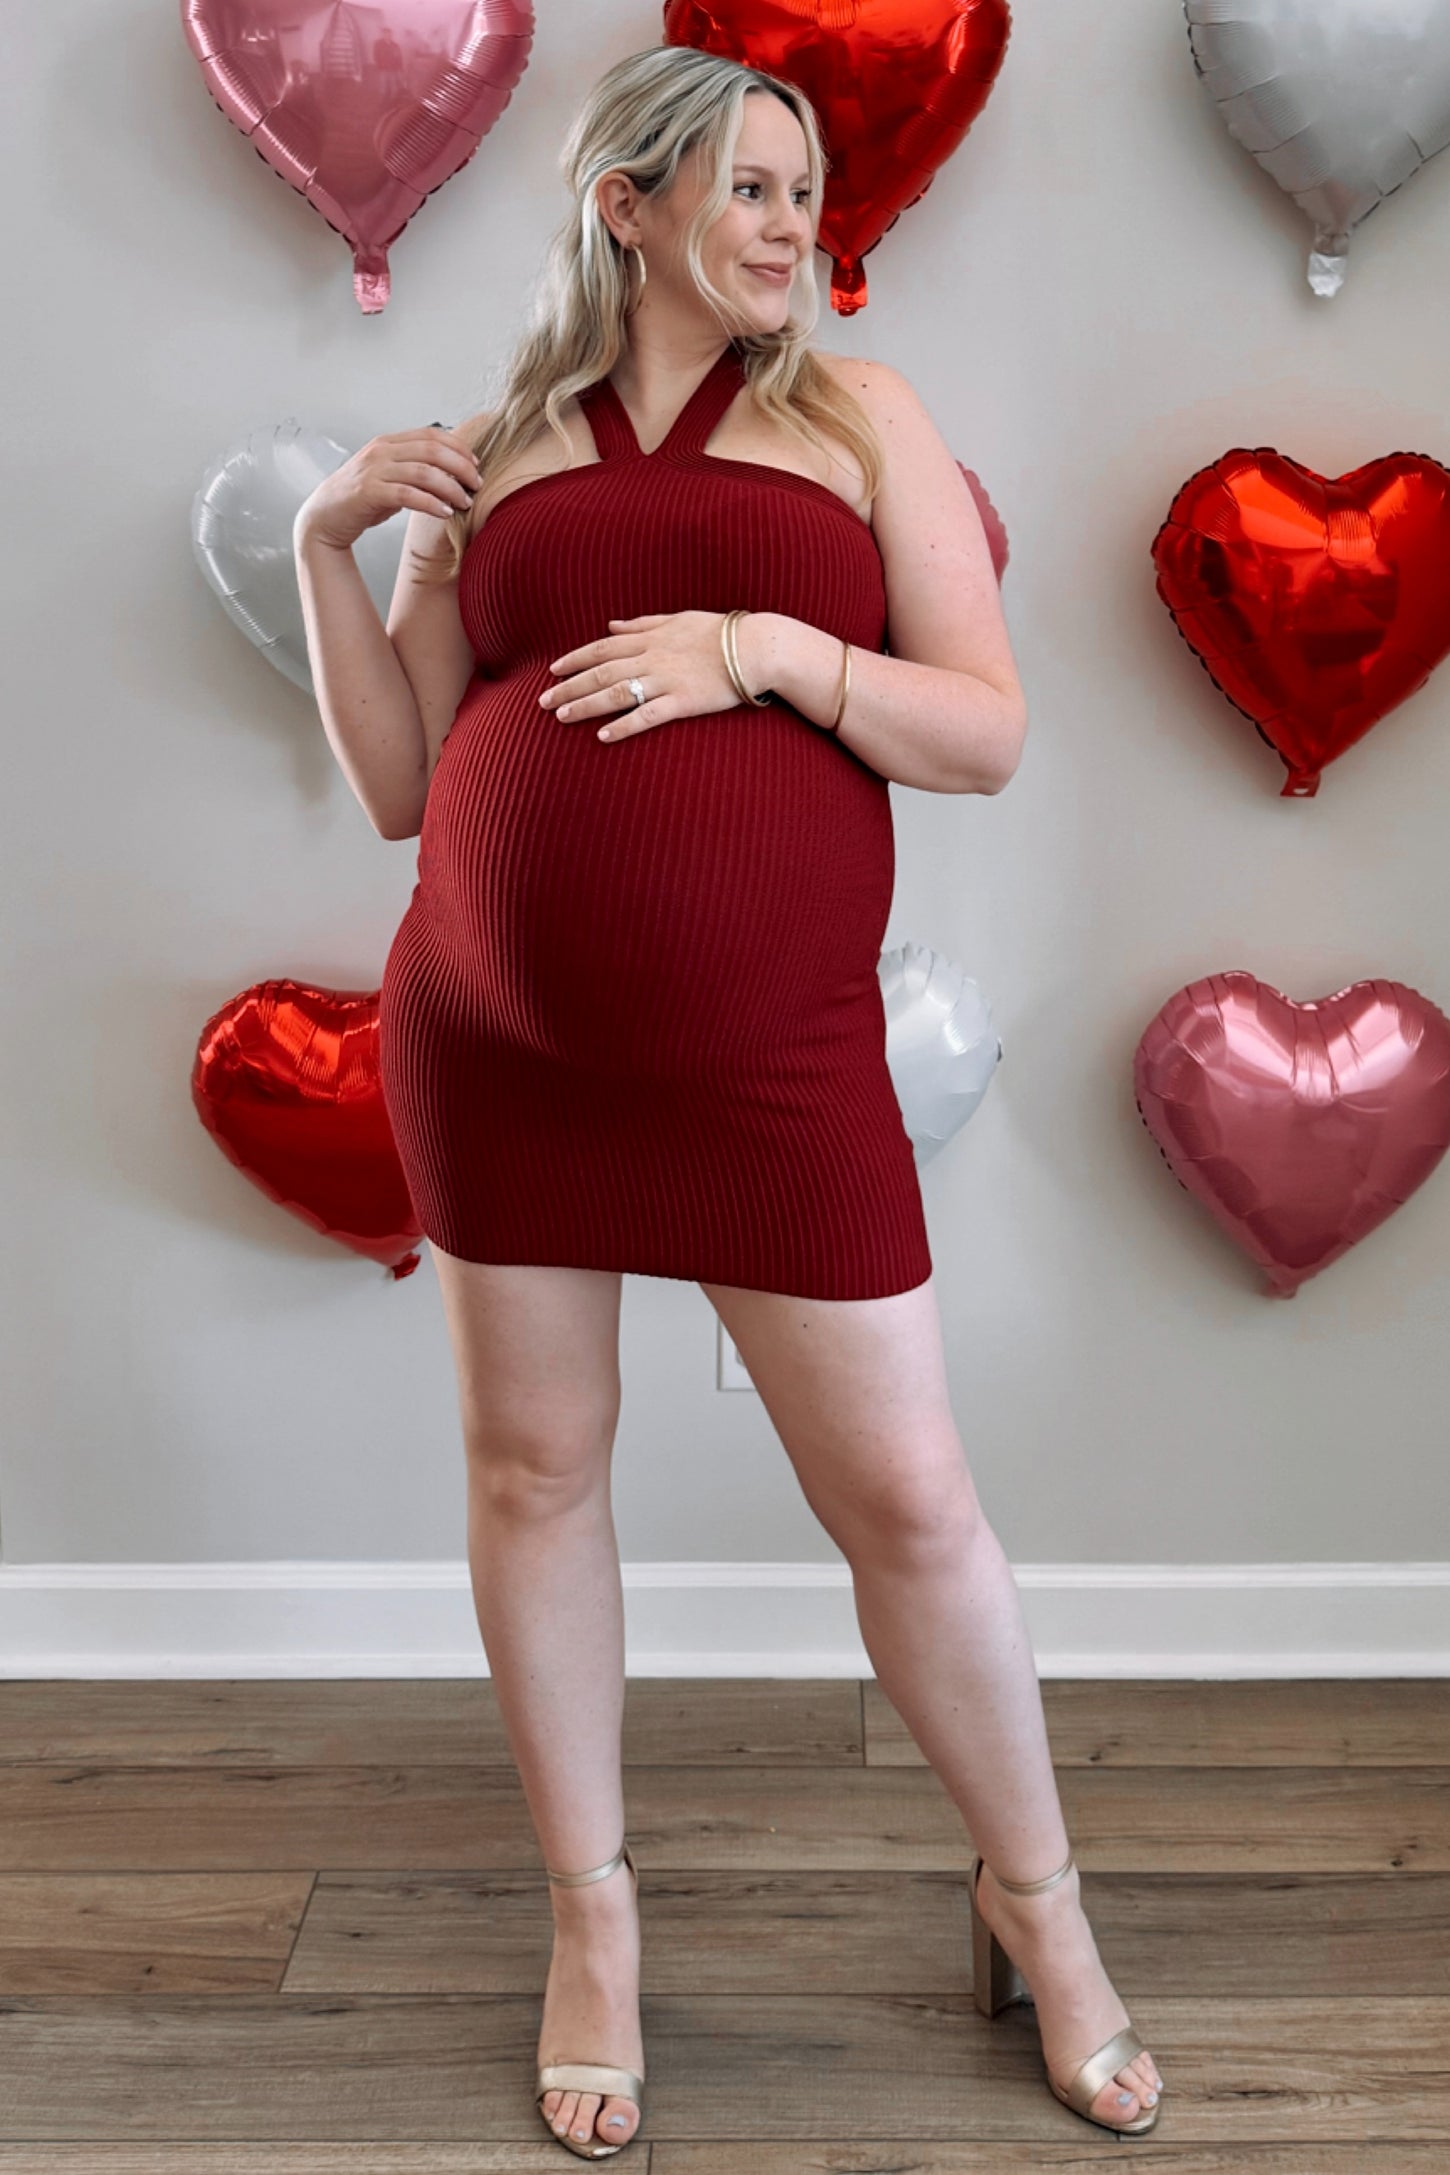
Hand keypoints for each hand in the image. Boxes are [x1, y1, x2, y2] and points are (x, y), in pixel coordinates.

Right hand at [294, 425, 481, 552]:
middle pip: (432, 450)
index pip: (432, 434)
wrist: (325, 517)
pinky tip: (445, 512)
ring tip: (465, 502)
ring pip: (424, 472)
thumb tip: (451, 475)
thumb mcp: (390, 477)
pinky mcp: (369, 492)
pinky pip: (408, 495)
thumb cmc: (361, 500)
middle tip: (477, 485)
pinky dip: (431, 503)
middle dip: (461, 467)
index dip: (458, 447)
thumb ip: (414, 472)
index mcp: (389, 443)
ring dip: (451, 488)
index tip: (476, 465)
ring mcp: (374, 470)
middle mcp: (382, 451)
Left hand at [538, 611, 770, 740]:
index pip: (602, 648)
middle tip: (542, 702)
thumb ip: (642, 624)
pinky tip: (603, 736)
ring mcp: (666, 680)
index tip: (552, 671)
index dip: (574, 659)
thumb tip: (611, 625)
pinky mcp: (683, 701)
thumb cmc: (719, 633)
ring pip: (616, 692)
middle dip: (569, 686)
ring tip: (561, 718)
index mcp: (650, 637)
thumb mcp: (677, 619)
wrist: (756, 647)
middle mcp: (652, 657)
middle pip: (600, 671)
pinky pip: (647, 716)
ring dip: (586, 705)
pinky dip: (623, 725)